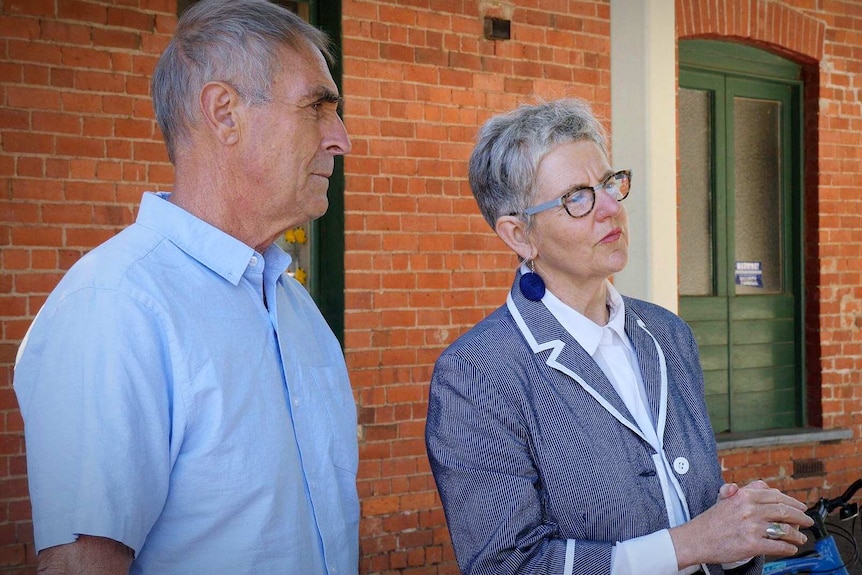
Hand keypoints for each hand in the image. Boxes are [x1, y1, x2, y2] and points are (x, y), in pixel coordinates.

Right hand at [670, 480, 813, 568]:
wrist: (696, 539)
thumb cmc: (710, 521)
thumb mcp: (725, 499)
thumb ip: (745, 490)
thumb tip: (763, 486)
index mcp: (744, 496)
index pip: (776, 496)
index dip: (793, 502)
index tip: (801, 507)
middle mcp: (749, 510)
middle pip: (784, 512)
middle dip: (801, 517)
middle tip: (808, 521)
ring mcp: (751, 528)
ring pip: (784, 530)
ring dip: (797, 535)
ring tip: (801, 538)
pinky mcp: (752, 545)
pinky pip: (778, 546)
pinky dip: (788, 548)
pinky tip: (791, 548)